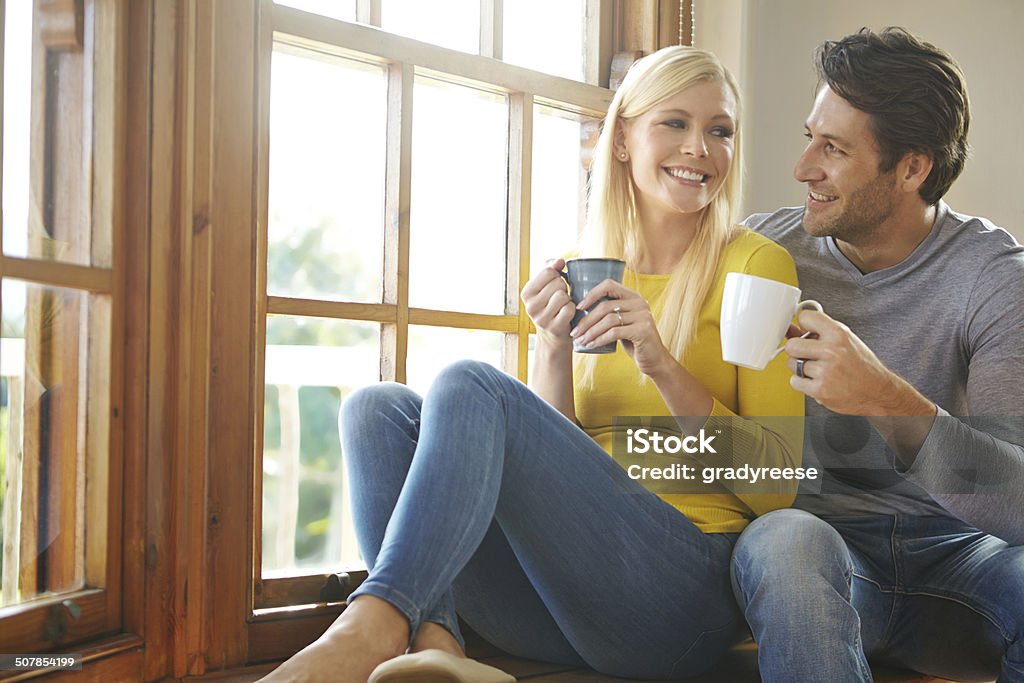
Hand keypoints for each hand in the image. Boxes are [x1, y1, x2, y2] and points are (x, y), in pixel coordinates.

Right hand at [521, 259, 574, 344]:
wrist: (552, 335)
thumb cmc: (551, 305)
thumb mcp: (546, 287)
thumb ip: (552, 269)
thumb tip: (560, 261)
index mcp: (526, 293)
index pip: (548, 272)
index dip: (557, 275)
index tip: (555, 284)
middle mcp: (530, 306)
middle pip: (557, 283)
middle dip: (564, 288)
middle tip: (560, 297)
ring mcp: (541, 319)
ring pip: (563, 296)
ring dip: (568, 299)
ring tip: (563, 305)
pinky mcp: (553, 328)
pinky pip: (569, 309)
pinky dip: (572, 310)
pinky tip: (568, 314)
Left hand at [572, 280, 673, 376]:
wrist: (654, 360)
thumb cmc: (633, 341)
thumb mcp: (622, 323)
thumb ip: (610, 313)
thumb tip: (580, 309)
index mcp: (633, 297)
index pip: (609, 285)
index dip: (591, 294)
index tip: (578, 308)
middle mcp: (640, 303)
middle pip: (605, 306)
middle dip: (586, 320)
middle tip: (574, 332)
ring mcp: (643, 316)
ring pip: (608, 320)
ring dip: (590, 332)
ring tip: (580, 340)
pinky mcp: (642, 330)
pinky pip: (614, 333)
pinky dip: (599, 339)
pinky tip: (591, 345)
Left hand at [785, 309, 933, 416]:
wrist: (877, 391)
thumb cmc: (861, 365)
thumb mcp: (846, 340)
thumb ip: (819, 331)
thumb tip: (791, 329)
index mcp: (839, 334)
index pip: (805, 317)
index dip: (803, 325)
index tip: (805, 331)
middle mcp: (832, 351)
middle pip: (792, 345)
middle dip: (796, 350)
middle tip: (807, 354)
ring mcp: (825, 371)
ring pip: (792, 364)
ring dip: (800, 367)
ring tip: (817, 369)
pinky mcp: (820, 390)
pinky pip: (795, 381)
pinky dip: (802, 383)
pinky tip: (817, 380)